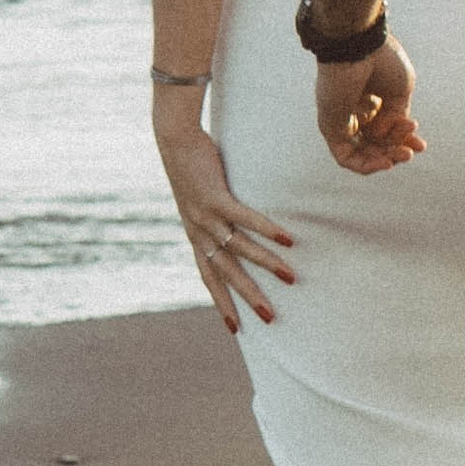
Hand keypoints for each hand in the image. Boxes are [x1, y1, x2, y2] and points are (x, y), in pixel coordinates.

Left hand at [155, 122, 293, 333]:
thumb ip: (214, 216)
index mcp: (194, 235)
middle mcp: (198, 231)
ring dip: (265, 265)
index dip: (220, 302)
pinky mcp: (214, 196)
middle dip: (248, 296)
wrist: (174, 138)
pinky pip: (244, 218)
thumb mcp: (200, 198)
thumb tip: (233, 227)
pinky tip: (287, 240)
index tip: (235, 327)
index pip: (207, 277)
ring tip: (290, 278)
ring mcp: (205, 215)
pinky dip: (266, 230)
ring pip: (238, 248)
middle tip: (270, 318)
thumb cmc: (192, 166)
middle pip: (225, 272)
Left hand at [315, 36, 425, 174]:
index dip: (404, 141)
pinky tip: (386, 162)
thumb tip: (390, 138)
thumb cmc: (381, 59)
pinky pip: (346, 156)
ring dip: (385, 159)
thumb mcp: (400, 91)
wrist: (359, 45)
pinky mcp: (330, 127)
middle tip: (414, 150)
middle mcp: (355, 110)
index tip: (421, 145)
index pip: (386, 129)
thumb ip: (397, 118)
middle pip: (376, 143)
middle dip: (397, 149)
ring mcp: (341, 119)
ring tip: (403, 155)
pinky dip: (366, 165)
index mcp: (371, 98)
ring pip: (362, 153)